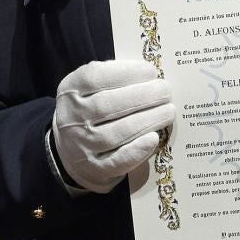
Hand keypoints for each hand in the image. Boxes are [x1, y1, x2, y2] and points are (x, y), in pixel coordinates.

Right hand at [49, 59, 175, 192]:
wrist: (72, 150)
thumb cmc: (91, 111)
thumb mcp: (90, 89)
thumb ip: (113, 79)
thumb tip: (149, 75)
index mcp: (70, 91)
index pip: (94, 78)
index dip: (124, 72)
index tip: (150, 71)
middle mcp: (71, 118)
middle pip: (106, 105)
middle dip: (142, 96)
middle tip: (165, 90)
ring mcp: (81, 145)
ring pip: (114, 133)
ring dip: (146, 120)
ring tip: (168, 111)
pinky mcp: (94, 168)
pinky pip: (117, 160)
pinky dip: (136, 150)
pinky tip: (153, 138)